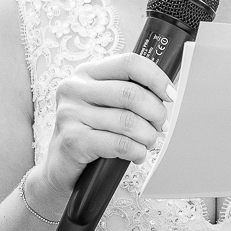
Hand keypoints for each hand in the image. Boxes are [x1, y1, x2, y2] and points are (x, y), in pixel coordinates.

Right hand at [40, 53, 175, 206]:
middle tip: (161, 126)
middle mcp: (74, 88)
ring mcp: (70, 113)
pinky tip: (137, 155)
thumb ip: (129, 93)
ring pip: (128, 121)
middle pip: (131, 93)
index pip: (129, 63)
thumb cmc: (92, 133)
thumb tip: (167, 93)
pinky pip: (119, 143)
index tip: (170, 95)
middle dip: (156, 112)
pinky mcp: (72, 140)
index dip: (156, 78)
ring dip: (148, 135)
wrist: (61, 167)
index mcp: (86, 73)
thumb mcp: (106, 105)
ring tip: (149, 143)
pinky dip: (136, 151)